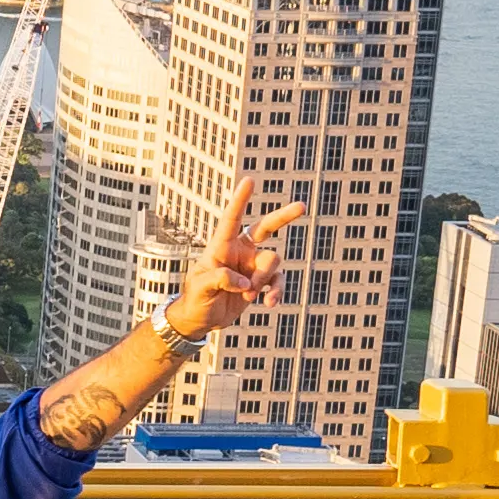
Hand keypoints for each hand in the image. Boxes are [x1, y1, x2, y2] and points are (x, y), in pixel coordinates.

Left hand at [164, 175, 308, 337]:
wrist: (202, 319)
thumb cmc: (195, 299)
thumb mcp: (200, 288)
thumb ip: (219, 280)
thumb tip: (245, 283)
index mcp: (221, 246)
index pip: (231, 219)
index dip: (241, 200)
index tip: (249, 180)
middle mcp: (240, 251)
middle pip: (266, 228)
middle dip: (284, 216)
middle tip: (302, 205)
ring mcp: (253, 265)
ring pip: (273, 261)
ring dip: (264, 279)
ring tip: (249, 295)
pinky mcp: (261, 282)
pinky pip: (278, 281)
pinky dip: (277, 292)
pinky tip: (269, 303)